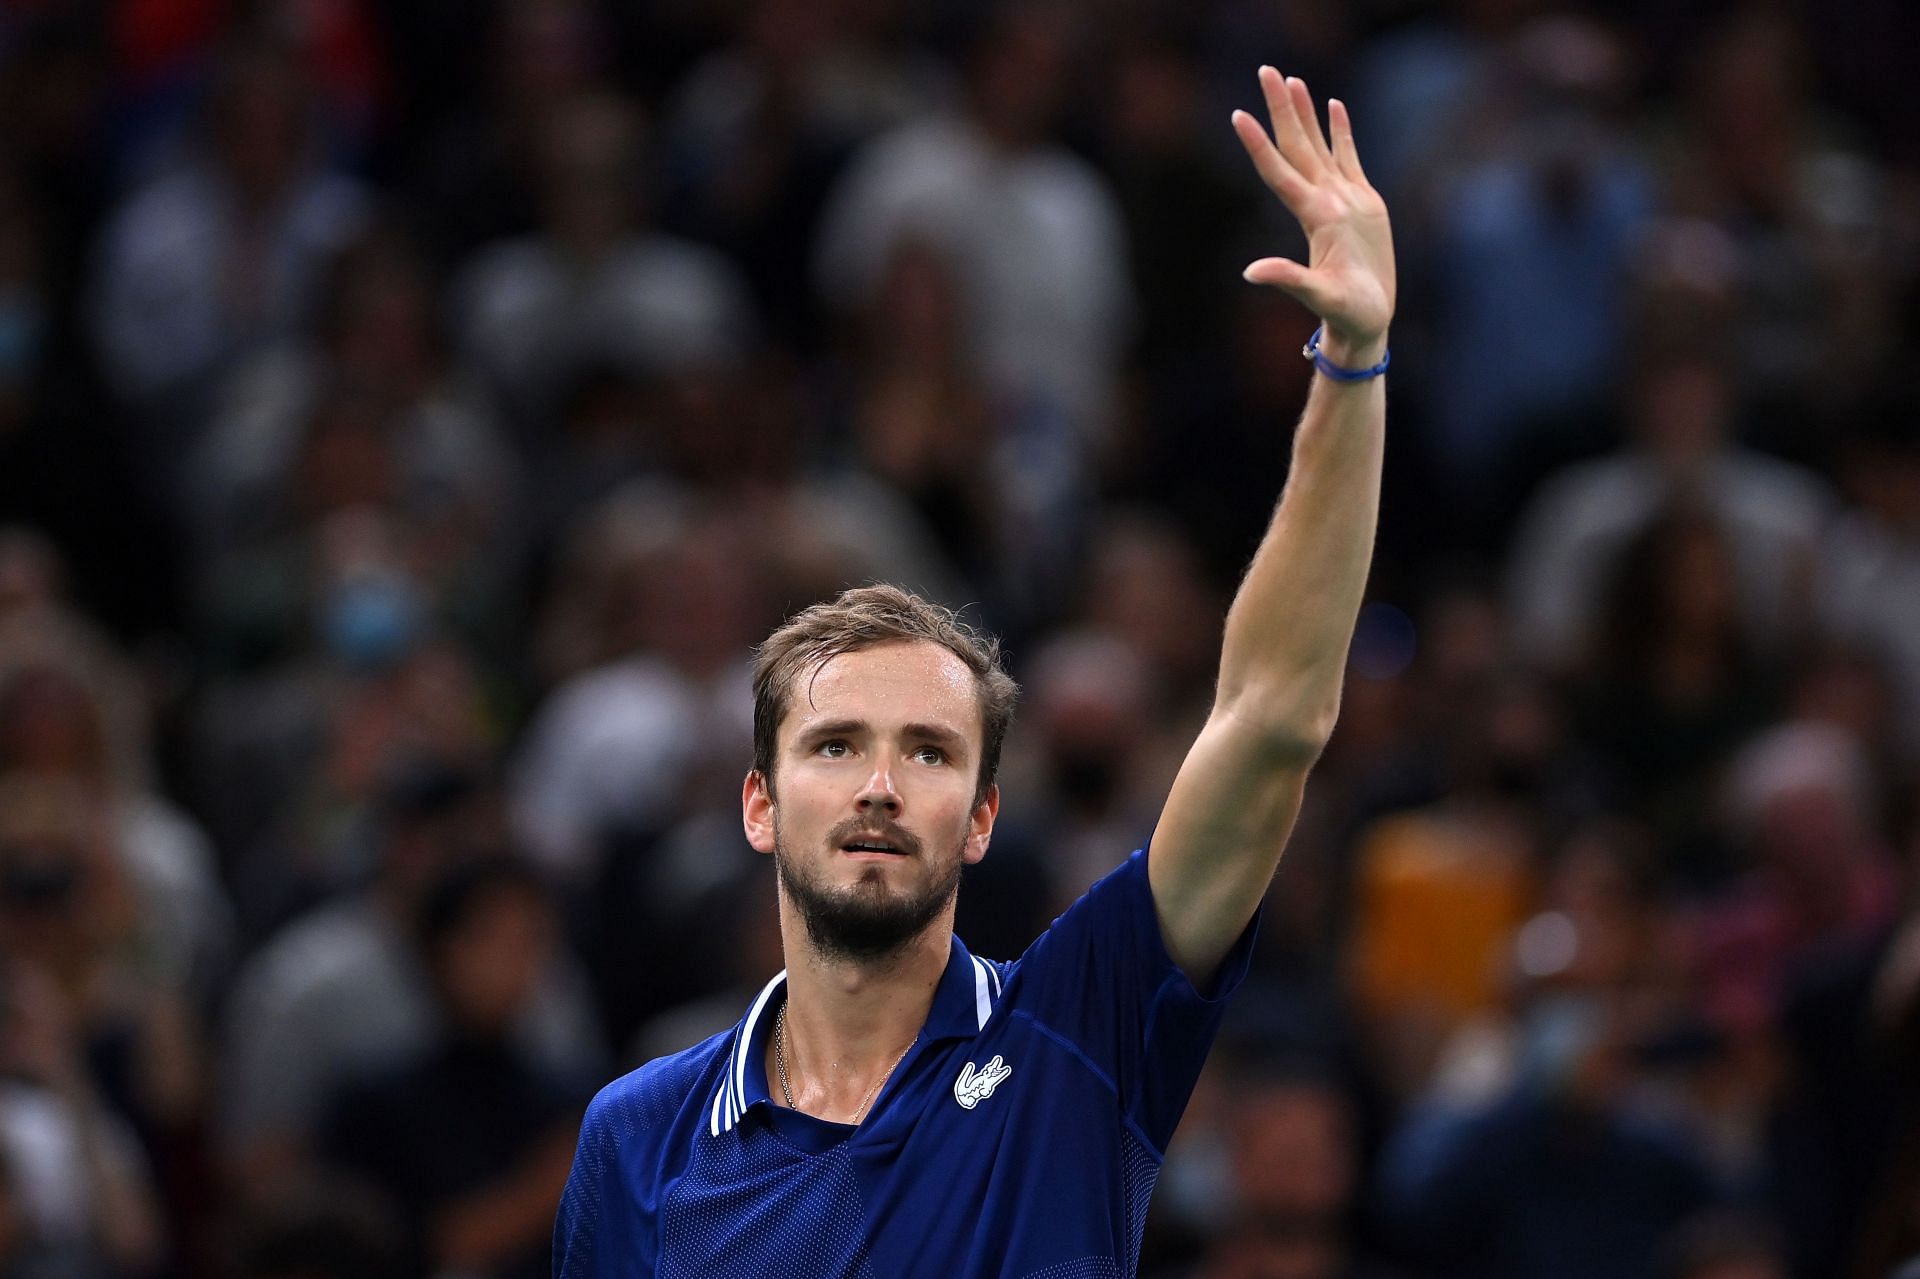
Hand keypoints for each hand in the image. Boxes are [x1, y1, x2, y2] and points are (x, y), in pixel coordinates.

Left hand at [1232, 68, 1395, 367]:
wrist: (1365, 321)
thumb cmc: (1345, 314)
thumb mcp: (1319, 297)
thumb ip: (1288, 280)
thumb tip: (1250, 273)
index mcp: (1313, 217)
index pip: (1279, 172)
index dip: (1259, 145)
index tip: (1238, 115)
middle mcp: (1322, 202)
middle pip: (1296, 146)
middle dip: (1282, 109)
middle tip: (1266, 71)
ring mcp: (1341, 201)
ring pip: (1319, 146)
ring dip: (1305, 113)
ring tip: (1293, 80)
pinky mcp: (1363, 204)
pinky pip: (1349, 157)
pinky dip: (1341, 131)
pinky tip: (1335, 106)